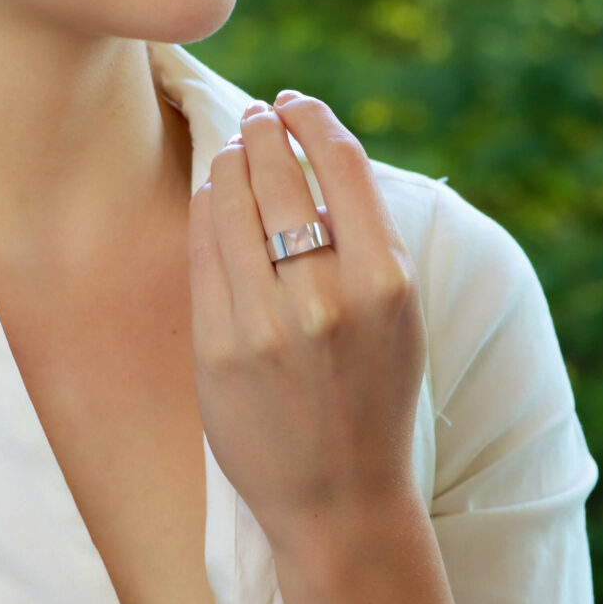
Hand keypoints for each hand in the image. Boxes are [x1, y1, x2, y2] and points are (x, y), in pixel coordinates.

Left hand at [187, 90, 426, 549]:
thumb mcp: (398, 321)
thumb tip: (316, 169)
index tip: (297, 104)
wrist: (339, 499)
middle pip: (281, 175)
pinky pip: (203, 251)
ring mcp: (266, 324)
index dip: (315, 120)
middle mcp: (327, 297)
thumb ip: (367, 246)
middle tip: (258, 116)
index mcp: (386, 283)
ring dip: (231, 161)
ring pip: (234, 203)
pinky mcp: (218, 349)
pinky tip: (214, 192)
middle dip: (265, 130)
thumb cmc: (374, 401)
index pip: (343, 165)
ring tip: (234, 148)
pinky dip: (207, 208)